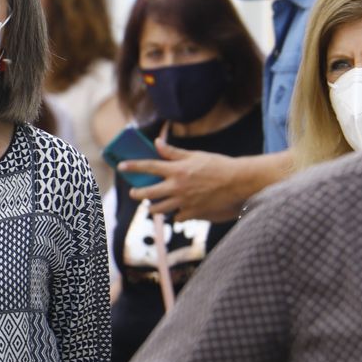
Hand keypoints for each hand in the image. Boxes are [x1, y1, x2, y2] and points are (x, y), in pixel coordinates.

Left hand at [124, 144, 290, 223]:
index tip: (121, 166)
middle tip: (134, 193)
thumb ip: (175, 153)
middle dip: (138, 194)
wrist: (240, 183)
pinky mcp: (193, 214)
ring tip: (151, 206)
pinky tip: (178, 213)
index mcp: (178, 170)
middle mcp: (177, 187)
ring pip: (159, 209)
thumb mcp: (196, 156)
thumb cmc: (219, 166)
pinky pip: (177, 217)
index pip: (149, 166)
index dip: (133, 166)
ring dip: (153, 208)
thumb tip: (157, 143)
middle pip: (148, 193)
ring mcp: (184, 202)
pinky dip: (176, 215)